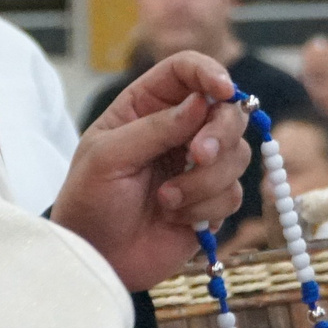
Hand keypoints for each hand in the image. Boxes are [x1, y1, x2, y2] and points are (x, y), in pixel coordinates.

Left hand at [52, 53, 252, 290]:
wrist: (96, 257)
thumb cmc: (89, 200)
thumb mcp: (107, 157)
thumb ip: (153, 128)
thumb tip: (200, 102)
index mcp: (147, 106)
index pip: (187, 70)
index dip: (210, 73)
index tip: (222, 91)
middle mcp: (179, 129)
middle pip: (228, 110)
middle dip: (220, 133)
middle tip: (196, 157)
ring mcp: (198, 166)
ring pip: (237, 155)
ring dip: (205, 181)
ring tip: (165, 200)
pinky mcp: (211, 201)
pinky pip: (232, 194)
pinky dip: (206, 207)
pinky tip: (174, 219)